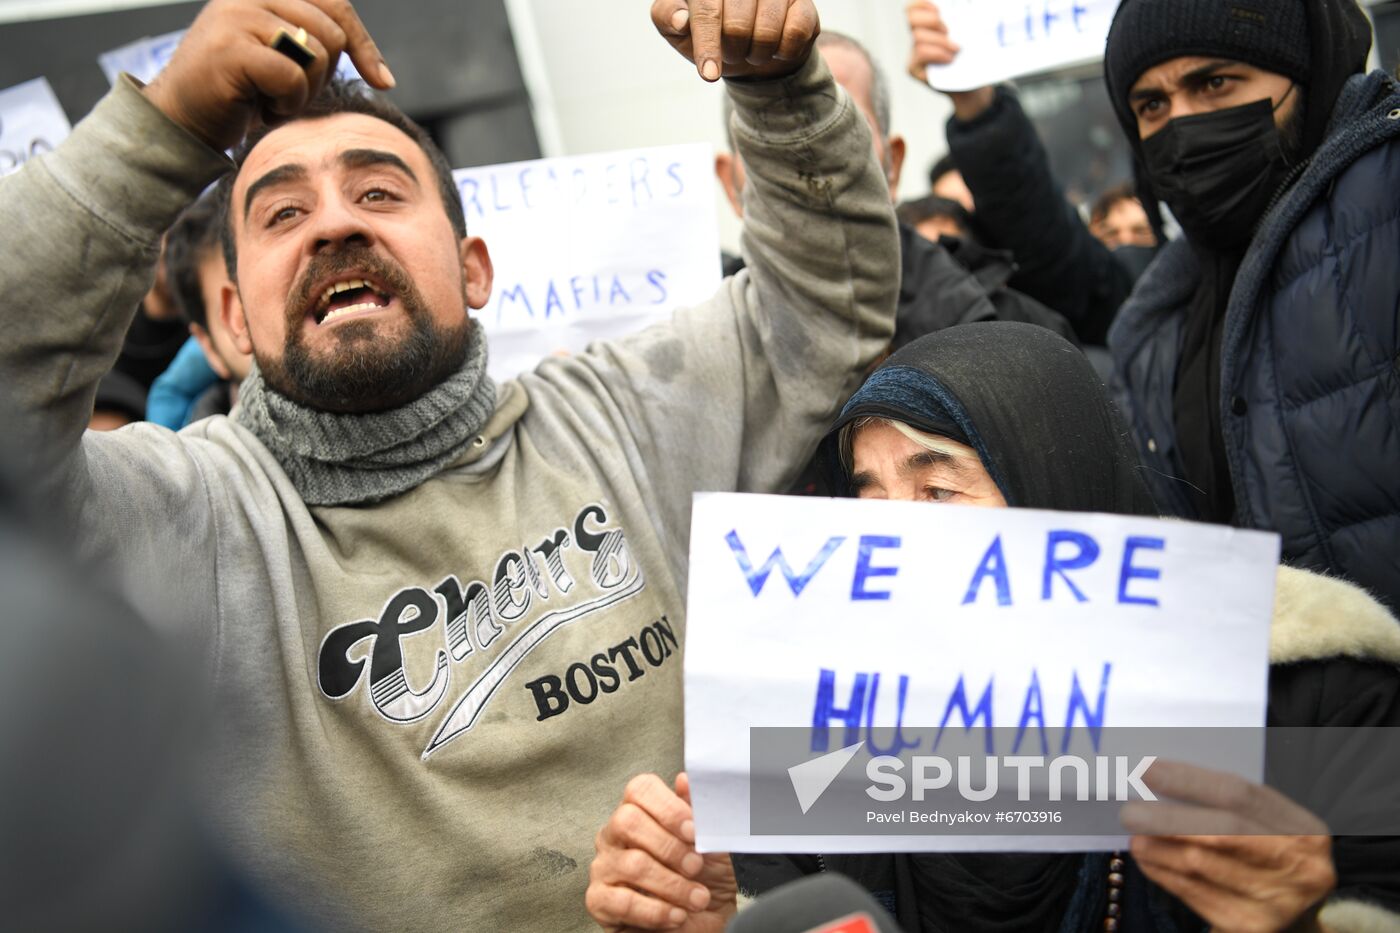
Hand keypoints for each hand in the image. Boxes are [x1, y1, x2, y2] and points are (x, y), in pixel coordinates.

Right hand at [144, 0, 392, 151]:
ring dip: (304, 91)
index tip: (383, 81)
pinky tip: (262, 107)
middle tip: (291, 95)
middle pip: (332, 33)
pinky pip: (292, 76)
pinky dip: (287, 102)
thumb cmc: (239, 95)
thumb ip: (314, 40)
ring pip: (316, 53)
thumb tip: (379, 65)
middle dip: (325, 76)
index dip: (364, 45)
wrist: (181, 120)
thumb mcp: (283, 58)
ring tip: (272, 98)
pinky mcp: (230, 46)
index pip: (335, 5)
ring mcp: (237, 15)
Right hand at [587, 772, 737, 931]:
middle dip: (669, 846)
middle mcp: (615, 834)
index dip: (668, 807)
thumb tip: (685, 780)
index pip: (640, 789)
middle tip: (696, 866)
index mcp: (639, 811)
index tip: (694, 831)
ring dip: (673, 885)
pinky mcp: (598, 901)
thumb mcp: (711, 842)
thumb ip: (698, 810)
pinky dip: (656, 911)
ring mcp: (603, 866)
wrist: (703, 922)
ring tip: (697, 898)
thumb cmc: (704, 877)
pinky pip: (623, 902)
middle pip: (628, 820)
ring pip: (632, 864)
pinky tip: (677, 916)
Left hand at [651, 0, 818, 82]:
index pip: (707, 11)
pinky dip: (782, 52)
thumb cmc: (710, 34)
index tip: (708, 75)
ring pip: (767, 31)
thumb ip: (667, 18)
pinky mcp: (802, 2)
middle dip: (732, 52)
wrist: (751, 48)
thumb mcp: (679, 30)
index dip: (707, 45)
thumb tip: (680, 19)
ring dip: (757, 54)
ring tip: (752, 49)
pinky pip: (795, 32)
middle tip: (731, 52)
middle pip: (737, 26)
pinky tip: (776, 47)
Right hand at [904, 0, 992, 120]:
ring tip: (957, 49)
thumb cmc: (970, 58)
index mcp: (928, 25)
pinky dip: (937, 53)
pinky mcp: (913, 68)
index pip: (913, 8)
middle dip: (932, 21)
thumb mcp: (966, 37)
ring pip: (918, 37)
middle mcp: (917, 36)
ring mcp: (913, 52)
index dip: (922, 3)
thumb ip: (958, 22)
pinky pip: (920, 53)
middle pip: (911, 18)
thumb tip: (964, 7)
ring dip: (941, 41)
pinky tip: (950, 59)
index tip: (940, 10)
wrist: (970, 85)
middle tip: (949, 31)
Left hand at [1121, 760, 1335, 932]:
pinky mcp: (1249, 925)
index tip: (1147, 770)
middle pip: (1221, 832)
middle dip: (1170, 819)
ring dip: (1159, 848)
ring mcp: (1275, 900)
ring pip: (1201, 865)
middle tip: (1130, 812)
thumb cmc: (1273, 856)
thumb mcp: (1270, 826)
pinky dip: (1164, 873)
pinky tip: (1148, 861)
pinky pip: (1193, 893)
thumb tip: (1161, 782)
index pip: (1239, 794)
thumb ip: (1228, 804)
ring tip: (1135, 837)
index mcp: (1305, 829)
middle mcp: (1298, 866)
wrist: (1298, 917)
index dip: (1189, 780)